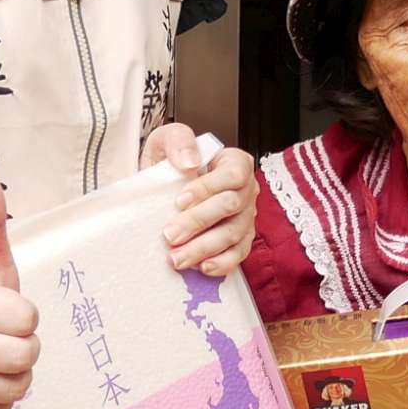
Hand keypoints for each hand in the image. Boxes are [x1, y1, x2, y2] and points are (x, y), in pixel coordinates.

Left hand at [150, 121, 260, 276]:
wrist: (162, 189)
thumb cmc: (170, 164)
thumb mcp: (167, 140)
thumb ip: (178, 140)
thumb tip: (189, 162)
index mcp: (234, 162)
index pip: (232, 174)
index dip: (207, 188)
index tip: (178, 201)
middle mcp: (245, 190)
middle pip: (231, 206)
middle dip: (199, 222)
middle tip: (170, 236)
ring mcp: (246, 217)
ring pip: (233, 234)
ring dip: (204, 248)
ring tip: (176, 258)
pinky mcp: (240, 239)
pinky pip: (239, 254)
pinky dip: (222, 263)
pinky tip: (201, 268)